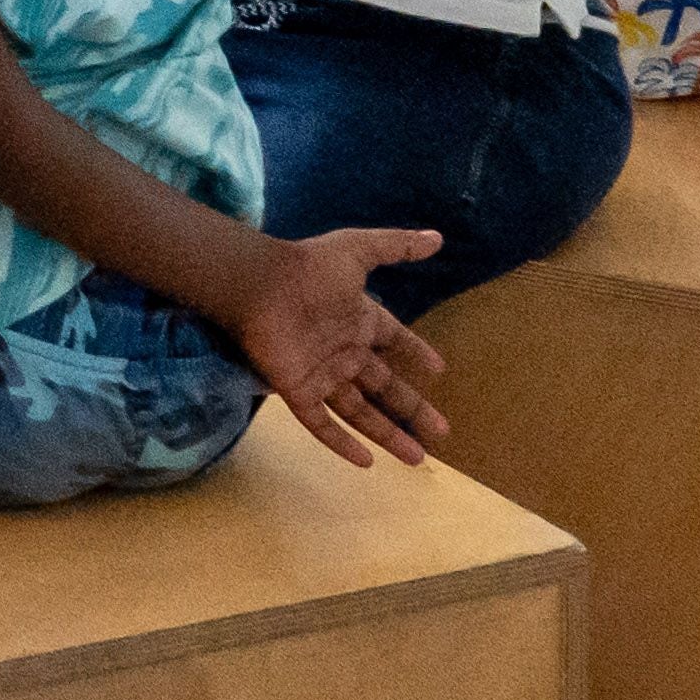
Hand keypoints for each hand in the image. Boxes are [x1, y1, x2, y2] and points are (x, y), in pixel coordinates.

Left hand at [232, 229, 452, 468]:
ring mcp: (321, 374)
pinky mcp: (298, 391)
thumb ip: (396, 246)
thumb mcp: (358, 250)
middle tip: (442, 432)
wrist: (257, 285)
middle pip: (385, 386)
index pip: (394, 340)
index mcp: (358, 319)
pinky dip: (342, 443)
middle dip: (413, 409)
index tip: (438, 370)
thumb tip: (437, 237)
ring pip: (361, 412)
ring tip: (418, 459)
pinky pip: (322, 424)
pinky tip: (367, 462)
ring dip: (389, 435)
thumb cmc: (308, 268)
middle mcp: (343, 351)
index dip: (414, 352)